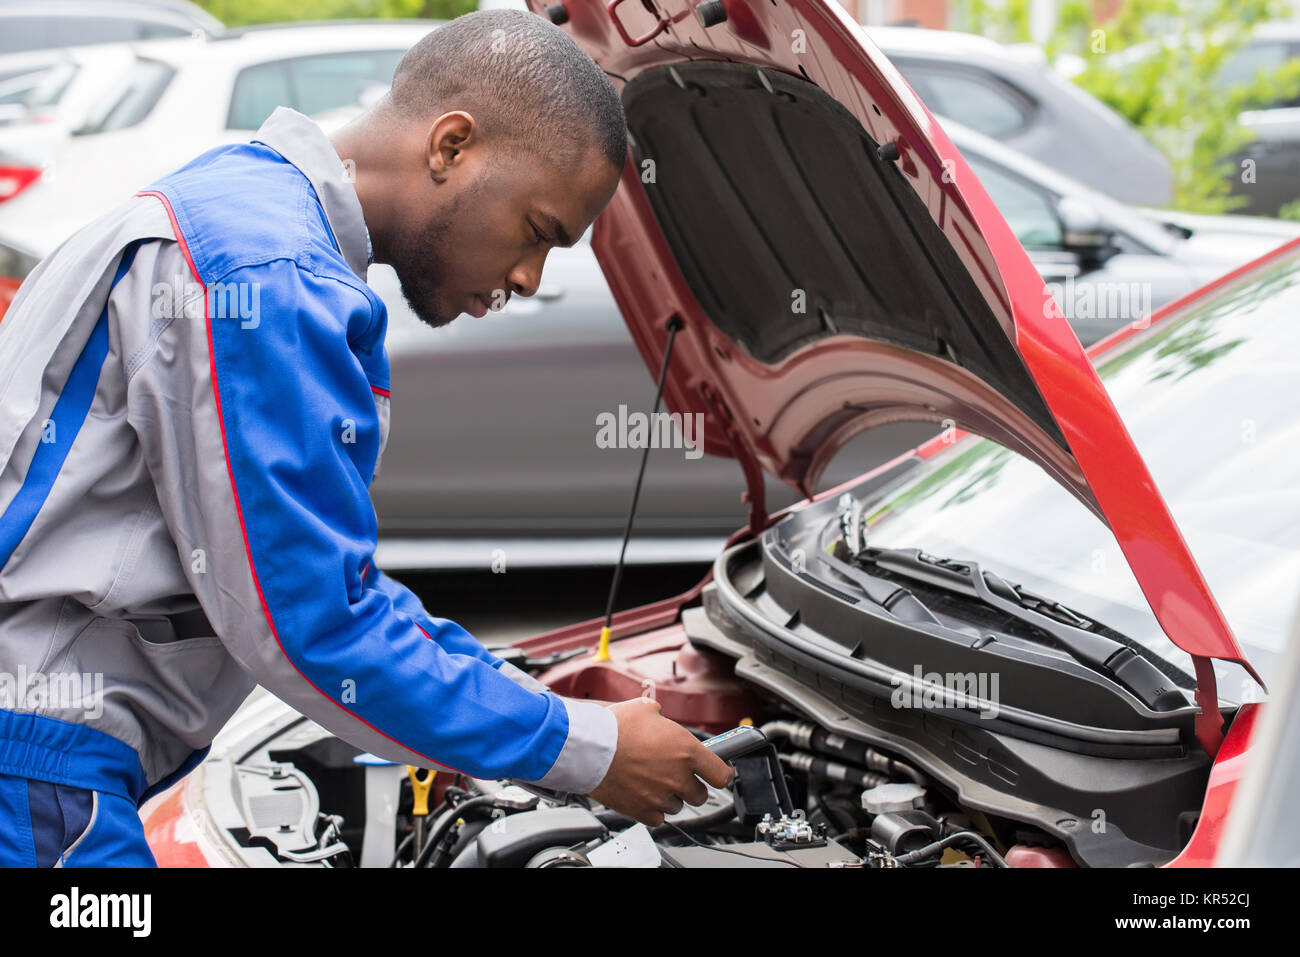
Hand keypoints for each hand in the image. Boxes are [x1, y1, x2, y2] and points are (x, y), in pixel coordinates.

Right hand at [587, 698, 734, 826]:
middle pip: (700, 794)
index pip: (721, 774)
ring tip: (653, 781)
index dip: (722, 773)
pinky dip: (654, 808)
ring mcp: (661, 796)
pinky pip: (658, 817)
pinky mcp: (643, 811)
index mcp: (686, 750)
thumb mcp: (645, 709)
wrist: (589, 749)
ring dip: (671, 796)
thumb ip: (662, 717)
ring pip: (678, 806)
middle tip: (677, 774)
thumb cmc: (614, 728)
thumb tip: (660, 717)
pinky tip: (643, 794)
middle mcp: (678, 777)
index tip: (718, 772)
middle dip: (692, 784)